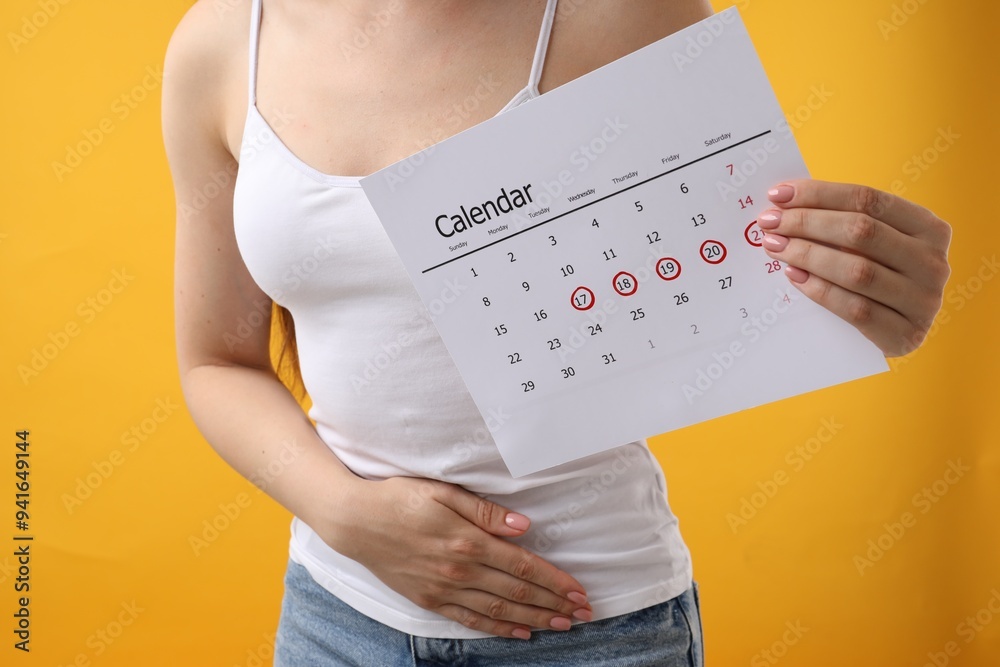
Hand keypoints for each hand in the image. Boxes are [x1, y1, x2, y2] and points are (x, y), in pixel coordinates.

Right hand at [317, 476, 591, 639]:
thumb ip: (484, 511)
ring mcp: (444, 589)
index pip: (523, 566)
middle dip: (554, 603)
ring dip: (535, 619)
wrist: (355, 521)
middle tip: (584, 612)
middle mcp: (459, 570)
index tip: (579, 589)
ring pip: (499, 610)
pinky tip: (519, 632)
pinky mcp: (430, 600)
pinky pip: (471, 620)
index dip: (555, 580)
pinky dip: (498, 628)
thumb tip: (523, 526)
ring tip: (562, 625)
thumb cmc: (400, 498)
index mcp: (467, 541)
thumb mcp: (443, 492)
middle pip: (517, 593)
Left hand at [756, 179, 950, 356]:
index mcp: (929, 228)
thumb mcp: (875, 247)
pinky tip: (793, 276)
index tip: (778, 194)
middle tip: (769, 223)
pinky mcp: (905, 335)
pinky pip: (855, 308)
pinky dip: (819, 290)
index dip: (819, 194)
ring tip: (774, 247)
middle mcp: (933, 262)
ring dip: (807, 255)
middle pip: (861, 231)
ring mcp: (923, 301)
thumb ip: (844, 224)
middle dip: (806, 223)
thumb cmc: (879, 279)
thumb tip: (785, 204)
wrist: (898, 334)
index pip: (868, 199)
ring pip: (857, 271)